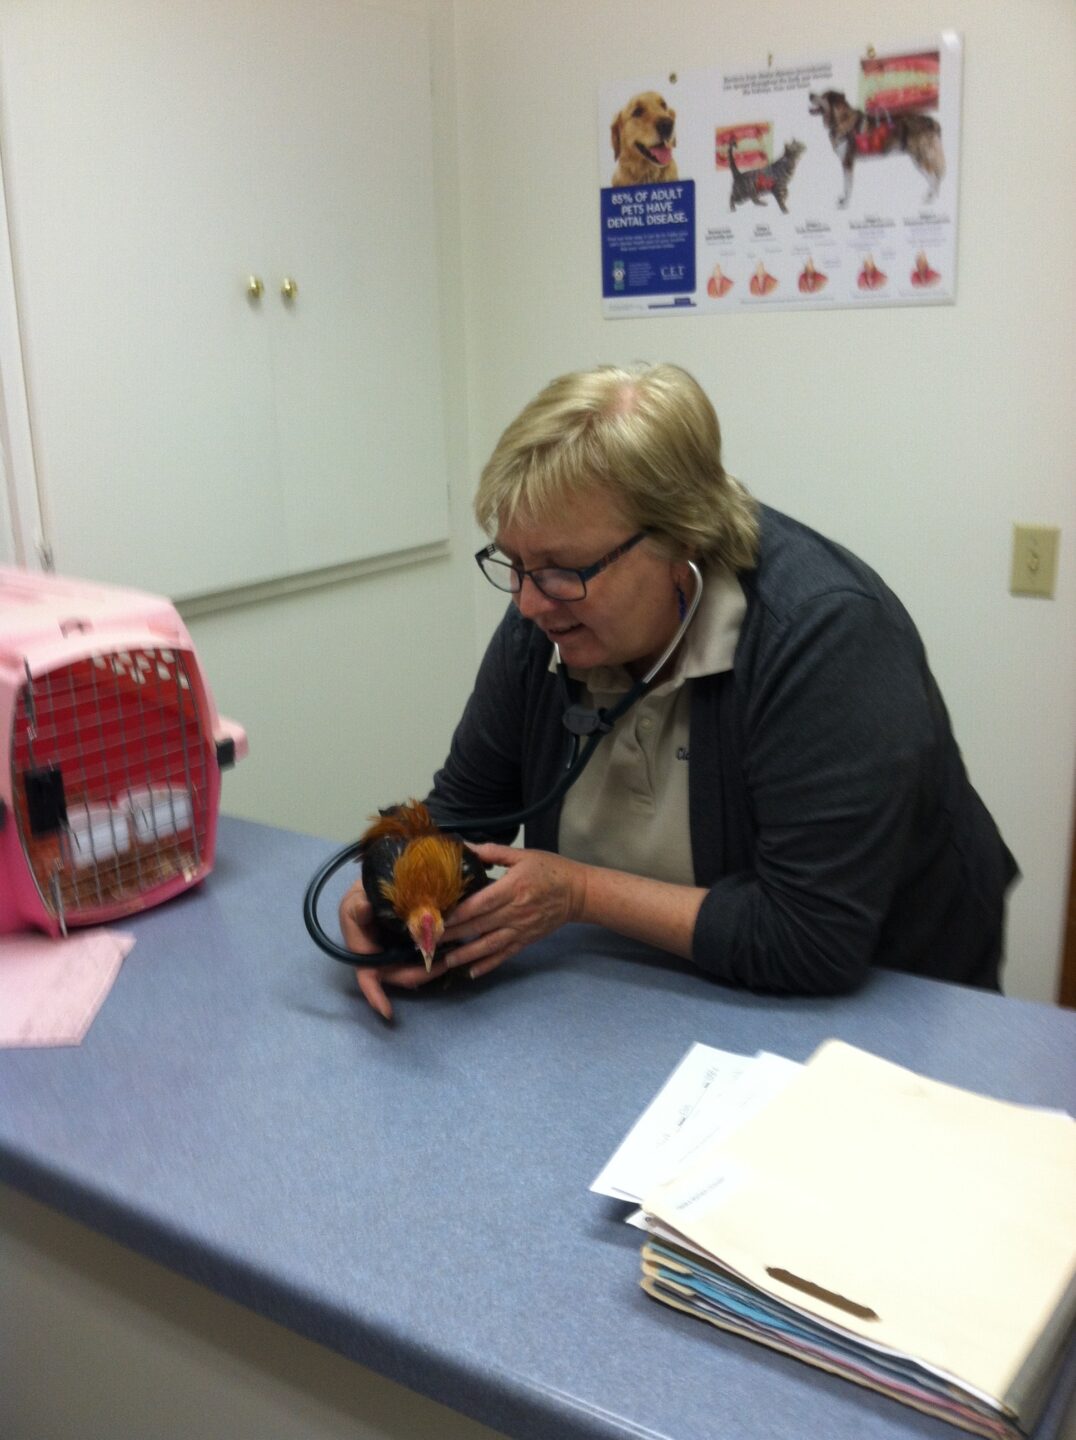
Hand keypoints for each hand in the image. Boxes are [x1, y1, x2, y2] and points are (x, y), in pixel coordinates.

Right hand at [338, 876, 448, 1020]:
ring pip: (413, 968)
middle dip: (421, 975)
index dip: (376, 996)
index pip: (367, 979)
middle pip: (400, 976)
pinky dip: (432, 955)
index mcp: (363, 953)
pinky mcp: (408, 947)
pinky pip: (420, 956)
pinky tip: (448, 949)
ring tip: (449, 959)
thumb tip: (364, 908)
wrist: (373, 889)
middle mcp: (380, 959)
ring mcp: (395, 955)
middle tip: (444, 965)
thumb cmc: (360, 898)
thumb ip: (358, 907)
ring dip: (429, 968)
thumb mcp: (355, 900)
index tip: (388, 1012)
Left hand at [440, 843, 585, 979]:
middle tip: (430, 941)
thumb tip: (465, 847)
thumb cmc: (550, 870)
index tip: (439, 918)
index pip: (482, 903)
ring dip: (466, 954)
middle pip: (480, 925)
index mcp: (513, 888)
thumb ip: (493, 852)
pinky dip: (488, 965)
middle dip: (454, 934)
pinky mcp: (526, 940)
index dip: (460, 913)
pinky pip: (505, 954)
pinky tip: (472, 972)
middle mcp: (516, 912)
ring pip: (489, 944)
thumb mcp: (523, 855)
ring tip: (445, 961)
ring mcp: (521, 929)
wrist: (578, 892)